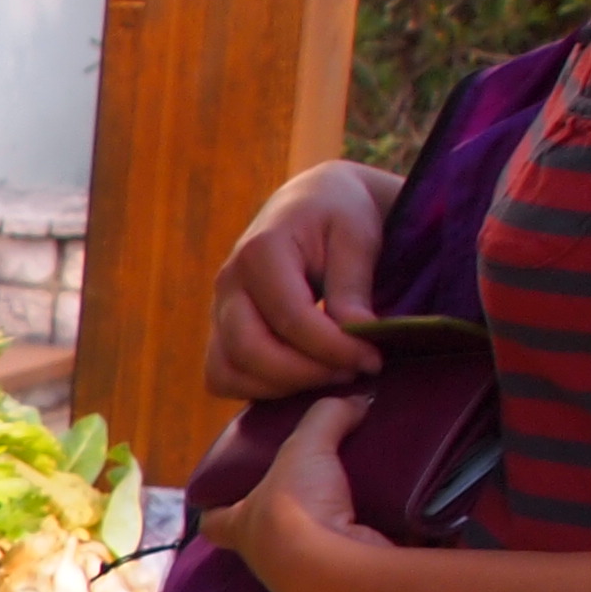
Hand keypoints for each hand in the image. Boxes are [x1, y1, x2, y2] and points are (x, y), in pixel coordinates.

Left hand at [196, 394, 382, 591]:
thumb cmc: (299, 510)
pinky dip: (367, 541)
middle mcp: (267, 559)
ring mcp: (305, 579)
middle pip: (265, 537)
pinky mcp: (346, 587)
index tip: (220, 494)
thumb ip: (325, 417)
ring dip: (330, 530)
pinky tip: (389, 518)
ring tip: (359, 497)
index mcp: (242, 527)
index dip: (214, 507)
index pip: (212, 522)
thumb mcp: (306, 448)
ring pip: (312, 552)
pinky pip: (353, 559)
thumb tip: (355, 402)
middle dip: (283, 517)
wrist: (338, 571)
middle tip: (311, 488)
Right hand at [206, 161, 393, 397]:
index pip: (290, 317)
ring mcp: (218, 309)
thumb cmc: (341, 214)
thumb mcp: (357, 237)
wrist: (312, 203)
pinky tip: (299, 377)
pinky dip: (256, 388)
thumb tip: (356, 336)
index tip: (372, 359)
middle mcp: (228, 283)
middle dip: (304, 373)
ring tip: (327, 375)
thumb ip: (352, 286)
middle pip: (250, 350)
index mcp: (260, 250)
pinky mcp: (219, 330)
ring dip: (280, 386)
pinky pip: (221, 376)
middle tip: (351, 372)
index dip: (332, 347)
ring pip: (228, 371)